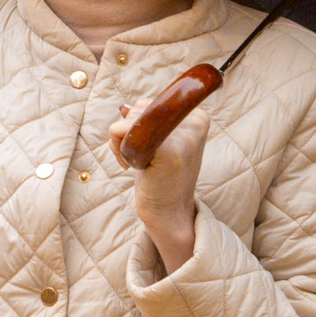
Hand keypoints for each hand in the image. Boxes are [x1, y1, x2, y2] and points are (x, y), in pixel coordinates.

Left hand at [109, 97, 205, 270]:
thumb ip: (148, 119)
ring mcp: (184, 136)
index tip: (150, 148)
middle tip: (142, 158)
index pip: (152, 103)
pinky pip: (123, 130)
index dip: (140, 125)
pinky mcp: (169, 150)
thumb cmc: (160, 176)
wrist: (169, 213)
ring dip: (122, 143)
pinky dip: (119, 149)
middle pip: (139, 108)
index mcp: (196, 117)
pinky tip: (136, 166)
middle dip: (129, 133)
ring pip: (129, 119)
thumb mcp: (159, 140)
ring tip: (141, 163)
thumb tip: (124, 107)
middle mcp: (194, 122)